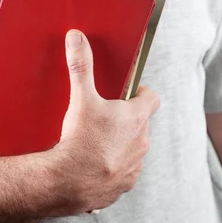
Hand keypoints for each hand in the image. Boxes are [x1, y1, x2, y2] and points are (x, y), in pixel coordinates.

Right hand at [48, 30, 159, 214]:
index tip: (127, 93)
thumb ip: (81, 66)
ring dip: (119, 144)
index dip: (141, 93)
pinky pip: (122, 171)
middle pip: (139, 123)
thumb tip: (77, 37)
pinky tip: (92, 164)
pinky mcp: (124, 184)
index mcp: (136, 118)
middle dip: (125, 119)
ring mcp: (134, 165)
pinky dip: (111, 167)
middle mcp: (141, 141)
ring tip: (94, 142)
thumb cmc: (80, 139)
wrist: (69, 182)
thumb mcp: (80, 98)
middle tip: (101, 117)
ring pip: (132, 148)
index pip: (152, 98)